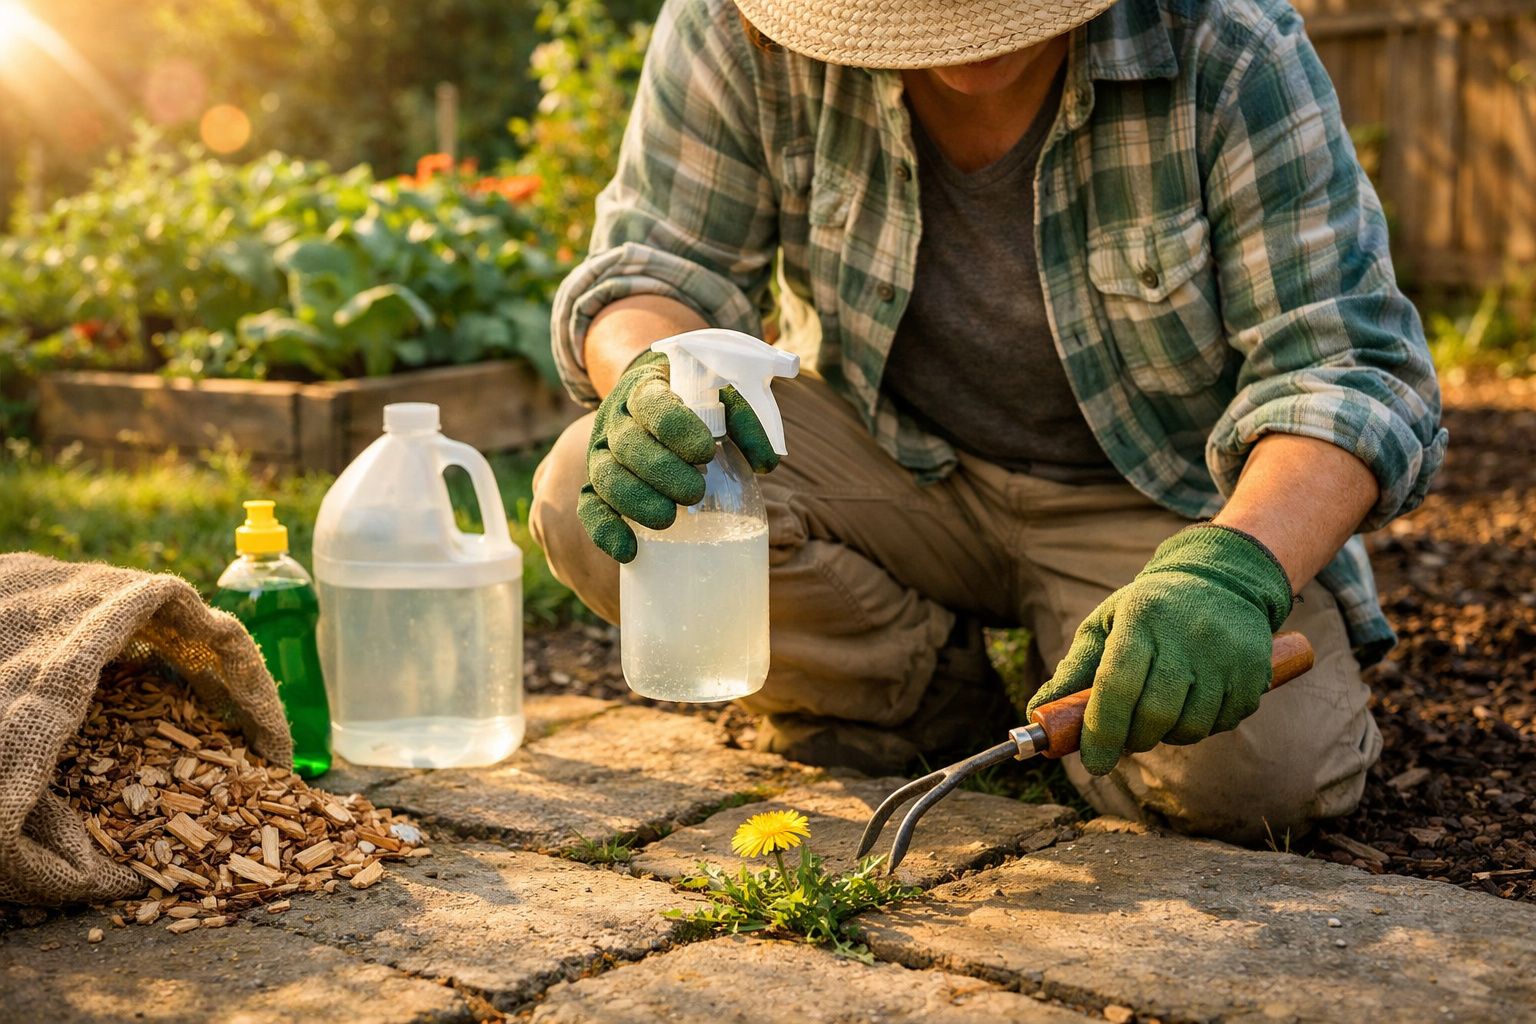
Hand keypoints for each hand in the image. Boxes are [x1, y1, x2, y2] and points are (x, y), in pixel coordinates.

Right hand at [579, 351, 780, 561]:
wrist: (654, 400)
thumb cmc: (696, 406)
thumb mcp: (720, 398)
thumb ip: (744, 421)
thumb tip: (764, 464)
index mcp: (646, 391)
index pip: (653, 404)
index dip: (677, 428)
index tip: (706, 451)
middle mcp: (617, 421)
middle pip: (628, 444)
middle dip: (661, 471)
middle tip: (695, 492)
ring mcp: (602, 454)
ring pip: (606, 477)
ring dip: (636, 501)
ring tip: (668, 520)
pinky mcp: (595, 485)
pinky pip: (589, 508)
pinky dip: (605, 531)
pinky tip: (629, 552)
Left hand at [1027, 525, 1293, 774]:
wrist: (1220, 579)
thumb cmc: (1149, 610)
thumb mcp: (1105, 626)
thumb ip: (1073, 672)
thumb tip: (1037, 715)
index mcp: (1141, 619)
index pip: (1117, 686)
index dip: (1102, 731)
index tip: (1093, 761)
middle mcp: (1186, 635)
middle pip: (1155, 714)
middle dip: (1133, 739)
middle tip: (1124, 738)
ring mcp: (1225, 654)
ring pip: (1191, 726)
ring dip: (1167, 735)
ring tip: (1158, 714)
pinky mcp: (1254, 671)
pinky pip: (1223, 723)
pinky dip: (1201, 726)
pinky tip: (1192, 703)